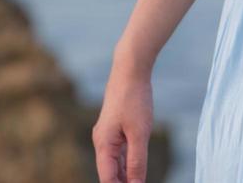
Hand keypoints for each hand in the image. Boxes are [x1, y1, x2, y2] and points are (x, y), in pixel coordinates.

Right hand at [92, 56, 154, 182]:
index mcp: (103, 145)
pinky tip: (137, 171)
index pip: (108, 179)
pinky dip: (128, 163)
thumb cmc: (134, 99)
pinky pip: (120, 153)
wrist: (130, 70)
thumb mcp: (139, 133)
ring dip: (126, 176)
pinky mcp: (115, 129)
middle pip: (110, 173)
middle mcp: (102, 142)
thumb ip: (137, 161)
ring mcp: (108, 135)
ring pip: (115, 164)